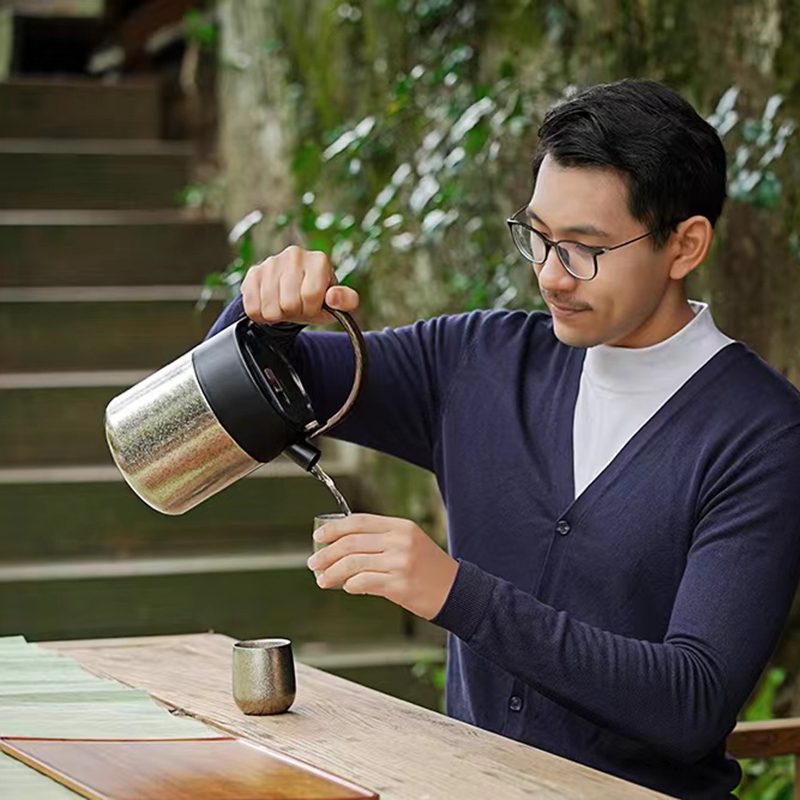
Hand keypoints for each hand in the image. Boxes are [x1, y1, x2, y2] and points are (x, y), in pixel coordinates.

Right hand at [241, 245, 359, 324]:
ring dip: (277, 315)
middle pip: (289, 303)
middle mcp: (294, 255)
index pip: (310, 295)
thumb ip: (346, 301)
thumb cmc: (319, 300)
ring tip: (284, 306)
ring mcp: (271, 262)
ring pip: (269, 308)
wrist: (294, 295)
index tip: (313, 306)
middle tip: (297, 307)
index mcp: (318, 260)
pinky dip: (261, 314)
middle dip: (294, 312)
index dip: (311, 309)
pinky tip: (269, 305)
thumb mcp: (338, 304)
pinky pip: (252, 307)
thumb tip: (334, 297)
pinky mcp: (253, 272)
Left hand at [306, 513, 458, 619]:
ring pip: (353, 563)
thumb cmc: (430, 569)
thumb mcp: (409, 543)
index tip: (318, 537)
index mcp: (401, 527)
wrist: (456, 592)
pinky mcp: (399, 584)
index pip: (359, 521)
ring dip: (332, 572)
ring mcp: (400, 562)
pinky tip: (347, 587)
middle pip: (351, 542)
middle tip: (314, 562)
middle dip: (327, 553)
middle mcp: (400, 541)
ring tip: (323, 579)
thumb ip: (381, 540)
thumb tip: (343, 546)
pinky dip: (350, 585)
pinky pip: (363, 582)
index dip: (334, 528)